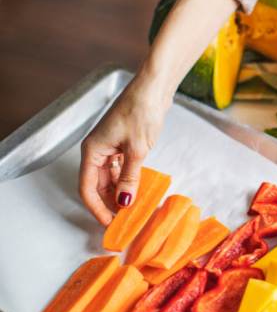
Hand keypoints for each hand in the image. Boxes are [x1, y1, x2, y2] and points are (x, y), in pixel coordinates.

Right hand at [77, 0, 237, 224]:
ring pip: (109, 177)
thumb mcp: (137, 149)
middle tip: (123, 222)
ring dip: (118, 193)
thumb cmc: (142, 112)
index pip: (87, 187)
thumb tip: (124, 203)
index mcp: (93, 150)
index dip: (96, 208)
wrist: (154, 87)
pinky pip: (120, 168)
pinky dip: (127, 180)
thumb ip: (130, 177)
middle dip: (108, 203)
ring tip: (132, 210)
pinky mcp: (123, 143)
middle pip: (97, 184)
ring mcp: (110, 146)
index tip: (109, 223)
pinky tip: (137, 191)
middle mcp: (97, 149)